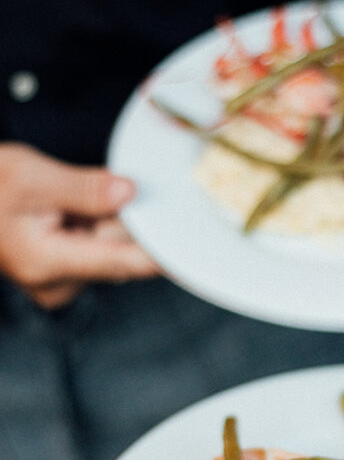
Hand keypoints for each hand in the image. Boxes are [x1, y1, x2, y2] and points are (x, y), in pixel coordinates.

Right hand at [0, 143, 159, 306]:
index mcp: (49, 263)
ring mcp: (59, 280)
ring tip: (72, 195)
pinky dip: (94, 222)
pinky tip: (74, 204)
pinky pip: (95, 245)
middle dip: (126, 218)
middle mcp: (58, 282)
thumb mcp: (28, 176)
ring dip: (107, 217)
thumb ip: (83, 188)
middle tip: (119, 186)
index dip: (165, 252)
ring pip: (109, 246)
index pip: (126, 263)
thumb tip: (129, 193)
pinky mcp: (61, 270)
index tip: (199, 245)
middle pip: (120, 251)